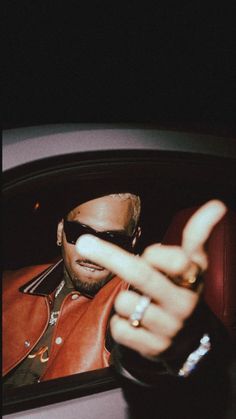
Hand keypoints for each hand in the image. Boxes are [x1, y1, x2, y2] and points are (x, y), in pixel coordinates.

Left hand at [76, 200, 225, 358]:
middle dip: (109, 255)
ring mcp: (169, 328)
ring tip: (140, 303)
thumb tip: (217, 205)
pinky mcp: (154, 348)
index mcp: (193, 279)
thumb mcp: (193, 265)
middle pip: (142, 275)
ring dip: (124, 300)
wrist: (186, 339)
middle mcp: (184, 303)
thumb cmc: (181, 290)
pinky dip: (121, 323)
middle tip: (85, 242)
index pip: (176, 260)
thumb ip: (198, 235)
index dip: (157, 254)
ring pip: (125, 303)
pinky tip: (136, 323)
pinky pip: (120, 328)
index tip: (150, 253)